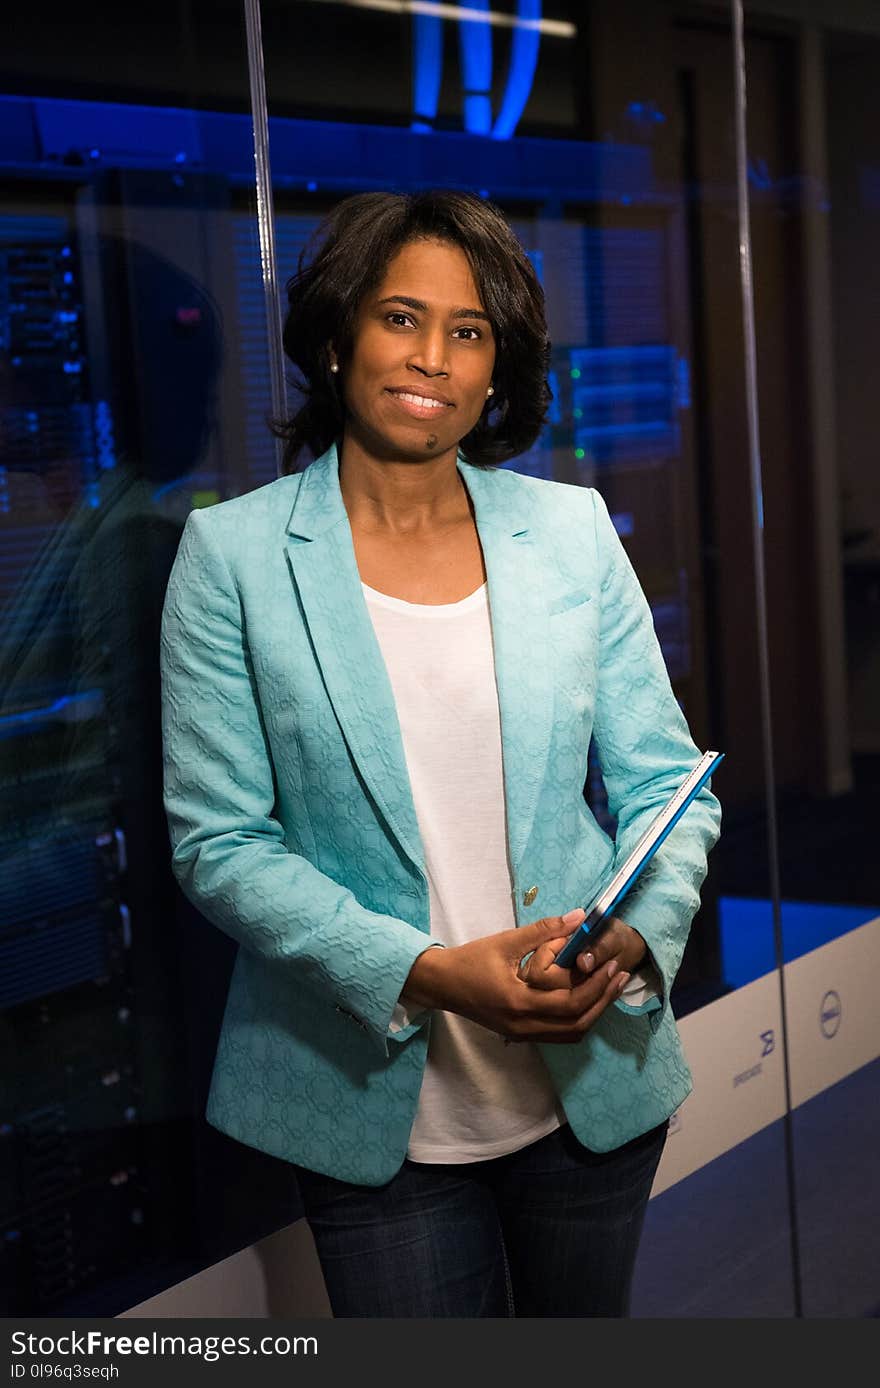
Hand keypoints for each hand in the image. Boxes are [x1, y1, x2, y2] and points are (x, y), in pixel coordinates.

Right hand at [402, 912, 632, 1044]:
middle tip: (619, 976)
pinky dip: (578, 1019)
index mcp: (519, 1002)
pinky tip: (587, 998)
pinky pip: (559, 1034)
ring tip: (609, 987)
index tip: (612, 965)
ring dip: (594, 1012)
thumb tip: (579, 917)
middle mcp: (523, 1025)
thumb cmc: (470, 960)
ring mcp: (522, 1034)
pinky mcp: (521, 1034)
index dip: (597, 986)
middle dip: (603, 1000)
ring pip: (571, 1034)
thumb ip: (544, 931)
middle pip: (577, 1024)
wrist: (441, 984)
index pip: (570, 1003)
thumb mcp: (506, 941)